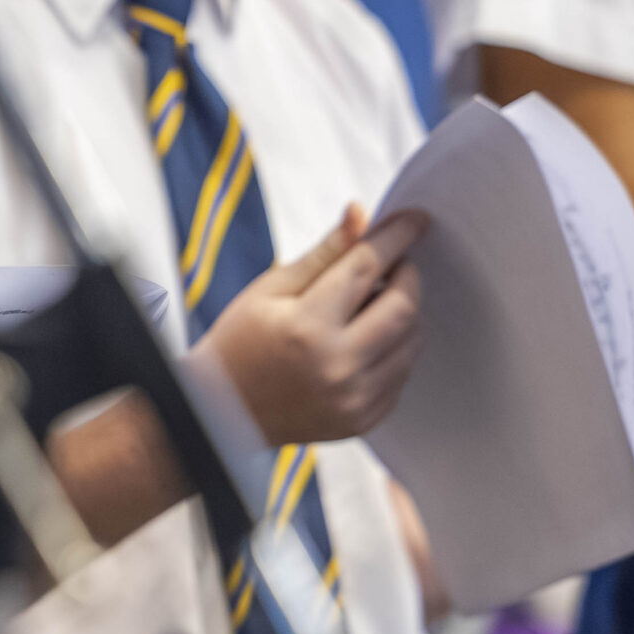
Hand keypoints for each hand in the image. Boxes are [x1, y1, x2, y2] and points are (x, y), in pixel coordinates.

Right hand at [197, 204, 427, 445]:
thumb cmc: (238, 344)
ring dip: (403, 315)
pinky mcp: (363, 420)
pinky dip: (394, 351)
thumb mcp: (271, 290)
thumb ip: (325, 253)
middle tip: (393, 266)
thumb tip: (361, 213)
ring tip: (372, 307)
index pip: (366, 267)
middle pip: (404, 306)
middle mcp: (336, 365)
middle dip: (407, 277)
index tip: (414, 219)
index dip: (395, 236)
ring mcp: (353, 398)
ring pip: (412, 342)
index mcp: (306, 327)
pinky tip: (364, 344)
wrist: (220, 415)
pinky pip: (402, 375)